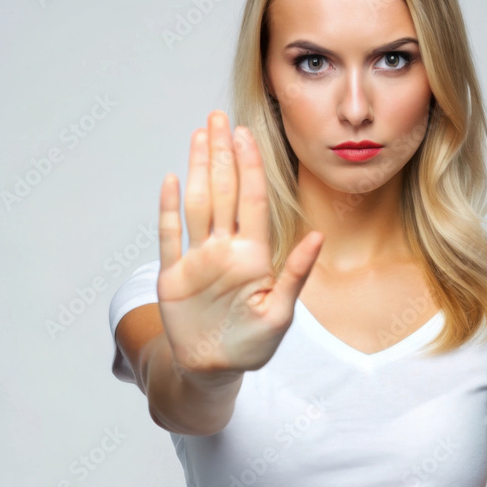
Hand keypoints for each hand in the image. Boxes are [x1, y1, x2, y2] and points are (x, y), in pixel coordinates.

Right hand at [156, 111, 322, 373]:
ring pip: (198, 204)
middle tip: (219, 117)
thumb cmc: (252, 344)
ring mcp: (197, 259)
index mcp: (252, 256)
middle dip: (222, 154)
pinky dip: (168, 210)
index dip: (249, 167)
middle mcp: (224, 250)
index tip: (246, 135)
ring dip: (198, 170)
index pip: (252, 202)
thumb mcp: (280, 313)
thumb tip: (318, 236)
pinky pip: (169, 236)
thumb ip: (295, 273)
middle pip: (223, 192)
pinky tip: (172, 179)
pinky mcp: (172, 275)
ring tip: (200, 135)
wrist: (214, 369)